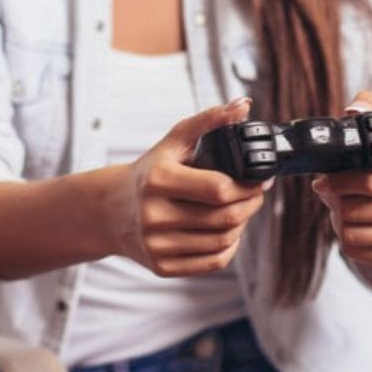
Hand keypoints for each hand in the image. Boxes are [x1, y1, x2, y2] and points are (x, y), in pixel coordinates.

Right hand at [105, 99, 269, 276]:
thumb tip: (243, 105)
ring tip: (240, 210)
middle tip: (256, 193)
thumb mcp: (173, 142)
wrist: (112, 210)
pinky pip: (212, 262)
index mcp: (157, 180)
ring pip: (223, 241)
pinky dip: (228, 247)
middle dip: (251, 204)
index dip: (249, 185)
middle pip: (225, 218)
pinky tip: (226, 231)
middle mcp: (153, 215)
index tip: (260, 178)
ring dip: (242, 225)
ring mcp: (156, 245)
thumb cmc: (150, 172)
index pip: (219, 189)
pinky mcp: (161, 267)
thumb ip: (209, 121)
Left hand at [312, 91, 371, 273]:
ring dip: (340, 220)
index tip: (325, 179)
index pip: (371, 182)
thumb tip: (356, 108)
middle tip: (336, 193)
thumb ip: (369, 112)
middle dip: (337, 201)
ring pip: (351, 233)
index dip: (340, 181)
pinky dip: (348, 239)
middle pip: (356, 210)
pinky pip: (355, 251)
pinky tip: (358, 225)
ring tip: (348, 207)